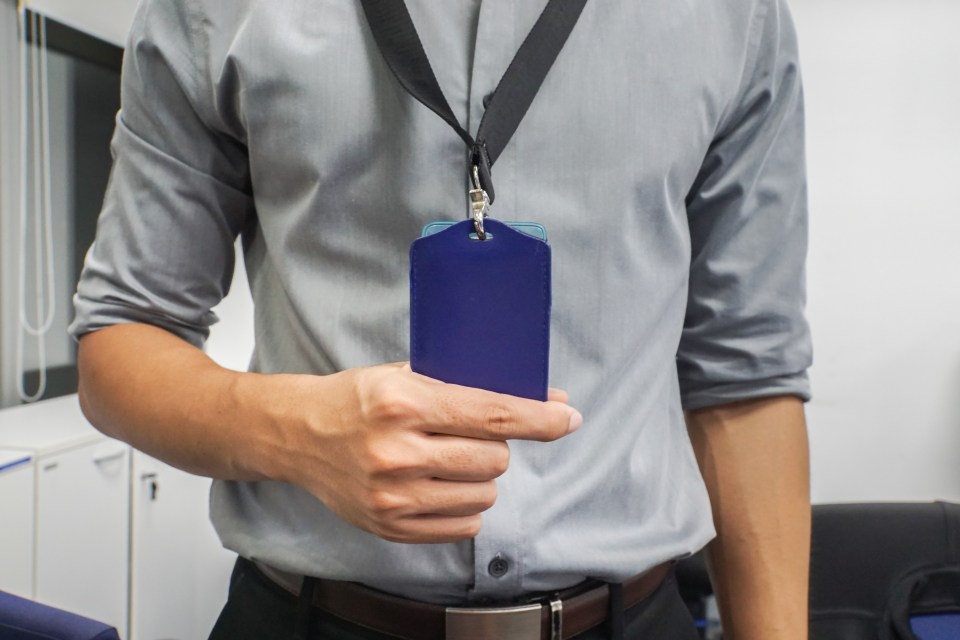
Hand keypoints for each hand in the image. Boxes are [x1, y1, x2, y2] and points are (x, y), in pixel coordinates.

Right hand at [284, 362, 580, 543]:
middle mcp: (397, 451)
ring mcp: (393, 495)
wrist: (299, 436)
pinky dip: (464, 503)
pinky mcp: (391, 526)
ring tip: (445, 458)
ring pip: (485, 492)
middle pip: (495, 458)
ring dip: (479, 475)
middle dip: (495, 445)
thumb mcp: (405, 375)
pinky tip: (437, 483)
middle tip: (467, 434)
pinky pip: (466, 523)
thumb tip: (544, 401)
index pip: (493, 414)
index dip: (540, 418)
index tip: (568, 418)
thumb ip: (468, 387)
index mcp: (403, 403)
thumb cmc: (359, 400)